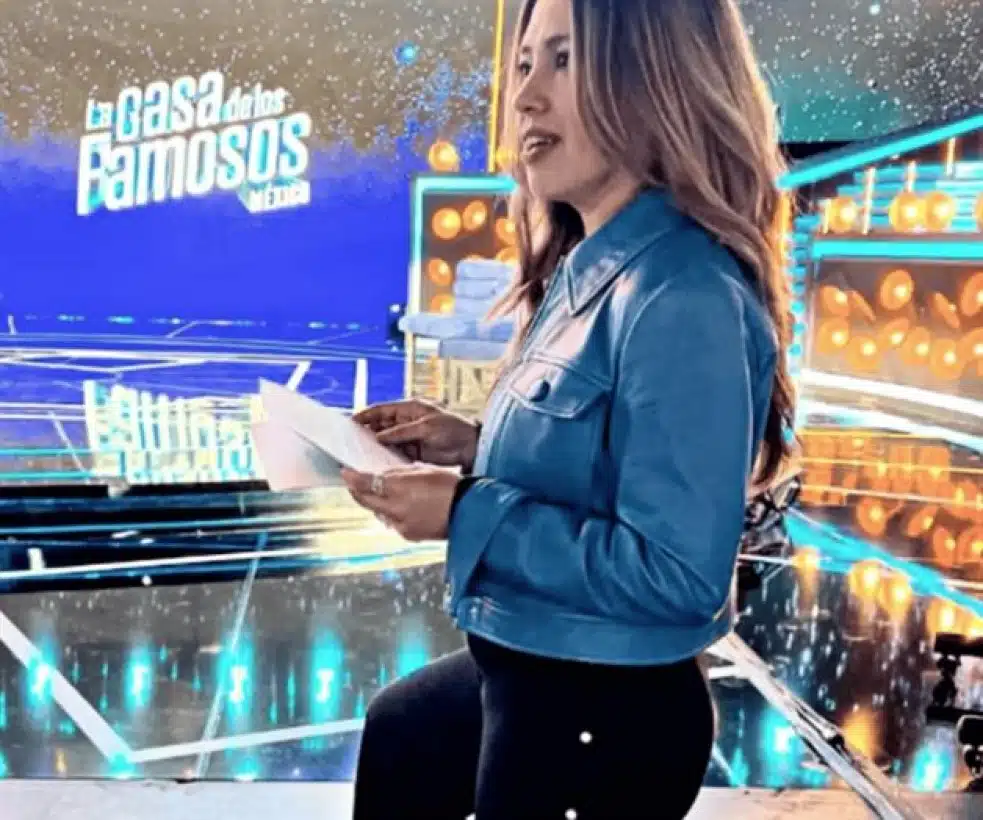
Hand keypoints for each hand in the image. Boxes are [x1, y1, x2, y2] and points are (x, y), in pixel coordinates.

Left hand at [341, 464, 459, 540]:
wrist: (469, 511)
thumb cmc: (450, 487)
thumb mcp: (422, 471)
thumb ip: (397, 475)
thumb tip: (381, 476)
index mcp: (399, 491)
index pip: (366, 485)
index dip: (353, 478)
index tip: (345, 472)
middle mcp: (397, 511)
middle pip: (367, 501)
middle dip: (358, 491)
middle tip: (353, 482)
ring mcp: (403, 526)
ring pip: (379, 513)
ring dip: (374, 503)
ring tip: (375, 492)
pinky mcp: (410, 535)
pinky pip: (393, 522)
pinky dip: (390, 513)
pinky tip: (395, 506)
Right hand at [353, 399, 479, 471]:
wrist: (472, 447)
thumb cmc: (454, 430)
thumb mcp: (426, 428)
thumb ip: (401, 432)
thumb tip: (379, 437)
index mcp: (410, 409)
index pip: (382, 410)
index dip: (366, 415)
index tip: (351, 423)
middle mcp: (407, 422)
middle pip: (380, 426)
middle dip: (366, 433)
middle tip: (350, 442)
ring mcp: (409, 437)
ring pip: (386, 441)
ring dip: (374, 447)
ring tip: (359, 455)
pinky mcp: (414, 452)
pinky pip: (395, 454)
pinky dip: (386, 458)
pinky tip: (376, 464)